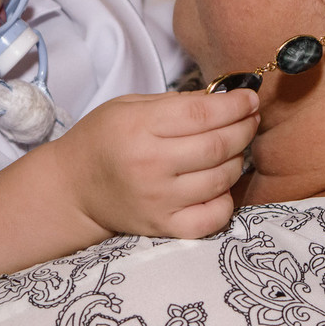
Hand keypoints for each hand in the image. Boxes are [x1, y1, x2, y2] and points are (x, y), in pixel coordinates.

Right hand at [49, 89, 258, 238]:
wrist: (74, 188)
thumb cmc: (103, 140)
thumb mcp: (129, 106)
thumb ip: (176, 103)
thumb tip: (224, 99)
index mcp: (139, 128)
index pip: (202, 114)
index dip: (234, 104)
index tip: (249, 98)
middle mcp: (150, 166)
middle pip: (218, 146)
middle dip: (244, 128)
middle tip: (250, 119)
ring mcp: (159, 200)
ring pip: (221, 178)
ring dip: (238, 159)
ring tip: (234, 148)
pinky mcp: (164, 227)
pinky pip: (213, 217)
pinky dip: (226, 200)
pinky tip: (220, 184)